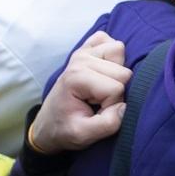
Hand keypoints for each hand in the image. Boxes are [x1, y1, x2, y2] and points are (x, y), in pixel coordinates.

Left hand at [29, 33, 130, 154]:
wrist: (49, 124)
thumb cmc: (65, 129)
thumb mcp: (83, 135)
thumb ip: (108, 124)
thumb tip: (125, 106)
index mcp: (77, 78)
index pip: (116, 88)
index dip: (113, 105)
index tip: (97, 113)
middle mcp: (80, 59)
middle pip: (123, 71)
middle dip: (118, 91)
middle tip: (100, 102)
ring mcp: (83, 51)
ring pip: (120, 51)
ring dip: (117, 72)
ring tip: (102, 88)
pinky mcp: (86, 49)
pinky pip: (109, 40)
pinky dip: (112, 55)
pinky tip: (104, 72)